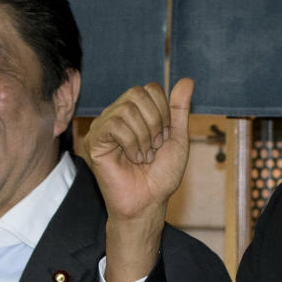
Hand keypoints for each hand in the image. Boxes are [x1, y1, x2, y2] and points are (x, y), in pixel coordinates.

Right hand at [81, 78, 191, 281]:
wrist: (148, 202)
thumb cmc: (161, 175)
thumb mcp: (177, 138)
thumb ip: (179, 109)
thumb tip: (187, 79)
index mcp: (136, 112)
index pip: (150, 88)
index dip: (164, 111)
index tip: (164, 137)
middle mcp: (117, 115)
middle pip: (138, 93)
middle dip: (155, 122)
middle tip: (155, 147)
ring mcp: (104, 127)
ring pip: (126, 109)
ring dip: (144, 136)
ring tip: (144, 157)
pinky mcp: (94, 141)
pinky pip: (114, 125)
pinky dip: (131, 143)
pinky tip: (133, 159)